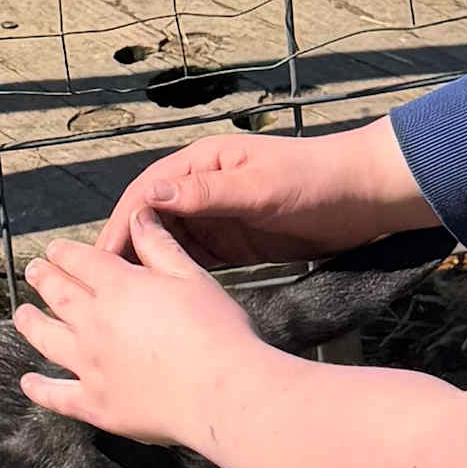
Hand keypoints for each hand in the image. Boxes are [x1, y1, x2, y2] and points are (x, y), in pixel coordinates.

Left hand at [17, 213, 267, 450]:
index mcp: (119, 287)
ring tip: (23, 316)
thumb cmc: (218, 333)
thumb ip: (160, 246)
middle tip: (34, 272)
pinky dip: (39, 389)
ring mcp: (90, 365)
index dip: (63, 252)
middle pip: (57, 294)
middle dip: (42, 278)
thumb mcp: (192, 277)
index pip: (79, 260)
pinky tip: (29, 382)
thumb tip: (140, 214)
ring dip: (31, 324)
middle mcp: (95, 323)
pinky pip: (57, 396)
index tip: (55, 250)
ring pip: (47, 338)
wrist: (223, 391)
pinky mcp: (95, 404)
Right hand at [95, 115, 433, 272]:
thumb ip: (207, 194)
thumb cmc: (316, 181)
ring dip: (148, 267)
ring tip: (126, 302)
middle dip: (126, 252)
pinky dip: (177, 276)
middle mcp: (203, 189)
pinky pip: (196, 259)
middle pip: (150, 221)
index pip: (146, 194)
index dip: (121, 225)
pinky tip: (164, 301)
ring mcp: (218, 216)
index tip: (100, 259)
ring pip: (169, 243)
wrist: (366, 197)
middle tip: (103, 291)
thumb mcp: (261, 188)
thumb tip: (151, 198)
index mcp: (202, 165)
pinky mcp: (235, 241)